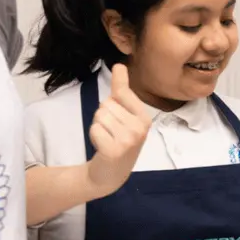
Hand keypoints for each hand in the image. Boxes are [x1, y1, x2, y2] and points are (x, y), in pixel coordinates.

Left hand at [86, 64, 151, 191]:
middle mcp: (140, 128)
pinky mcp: (114, 150)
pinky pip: (95, 128)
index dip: (112, 102)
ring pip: (100, 115)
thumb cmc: (117, 140)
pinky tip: (102, 147)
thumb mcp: (123, 114)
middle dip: (103, 116)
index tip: (118, 109)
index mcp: (145, 117)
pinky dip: (94, 136)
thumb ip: (121, 90)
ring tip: (107, 138)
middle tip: (111, 132)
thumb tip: (119, 64)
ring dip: (98, 126)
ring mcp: (128, 140)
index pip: (121, 93)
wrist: (110, 174)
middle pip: (107, 104)